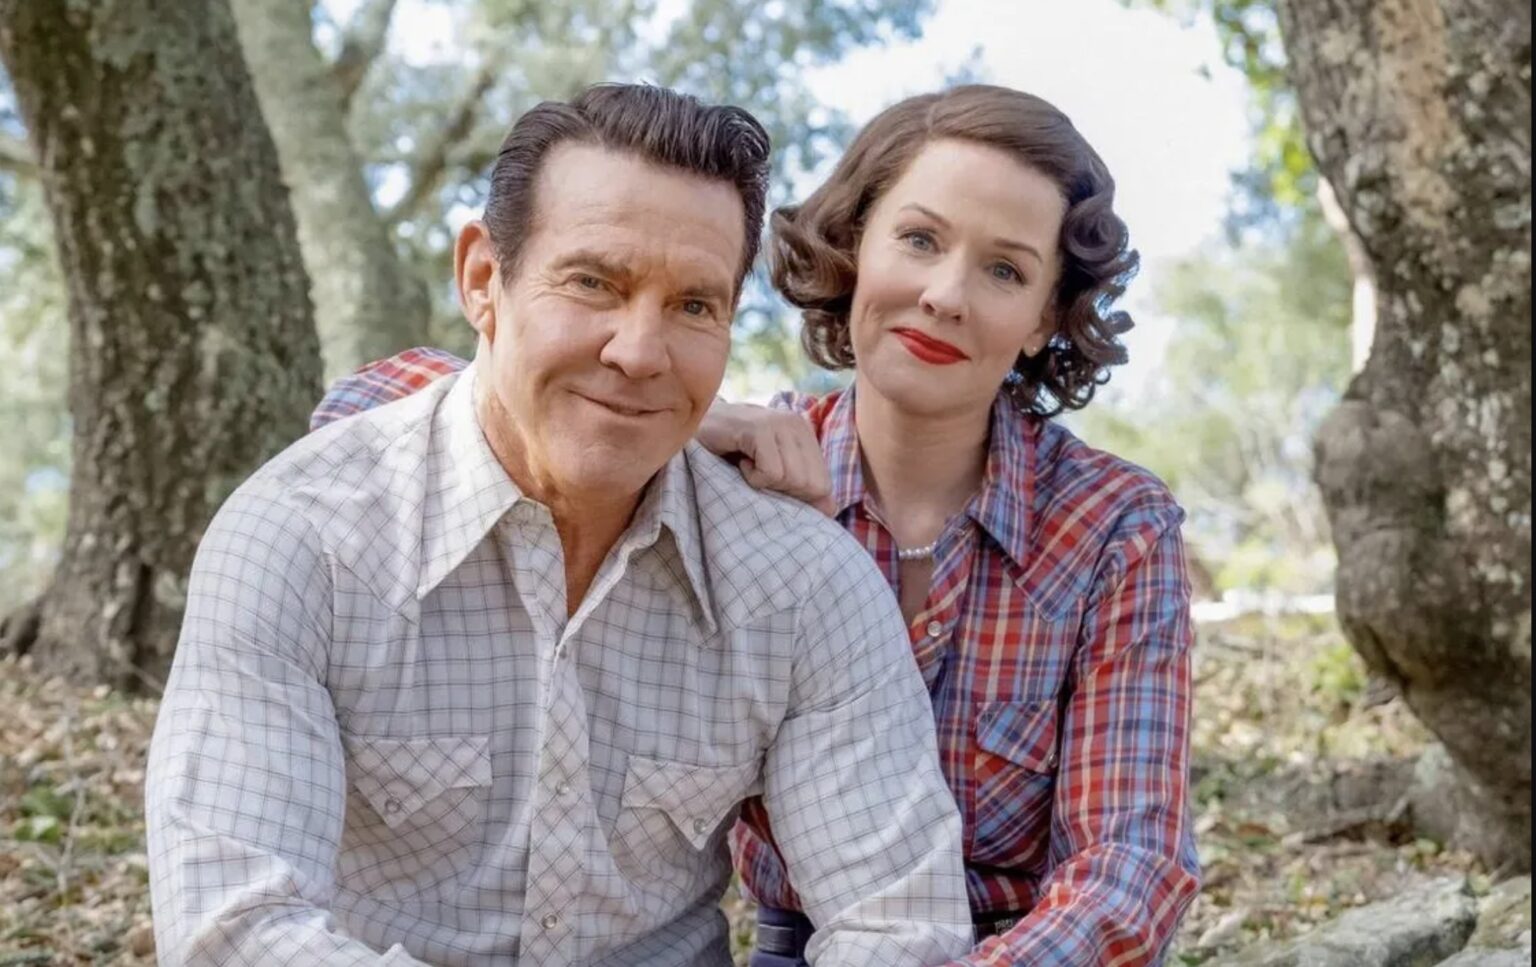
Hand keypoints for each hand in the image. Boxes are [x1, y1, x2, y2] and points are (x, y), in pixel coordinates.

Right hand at [698, 400, 833, 514]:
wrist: (696, 427)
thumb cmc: (733, 452)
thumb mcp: (773, 467)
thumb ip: (802, 486)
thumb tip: (831, 510)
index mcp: (805, 433)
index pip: (823, 483)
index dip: (799, 496)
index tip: (772, 483)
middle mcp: (796, 424)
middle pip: (808, 484)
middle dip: (782, 490)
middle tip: (759, 474)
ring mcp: (778, 424)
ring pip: (791, 478)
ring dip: (764, 483)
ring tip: (748, 465)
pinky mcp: (759, 429)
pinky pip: (771, 473)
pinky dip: (753, 477)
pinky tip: (741, 462)